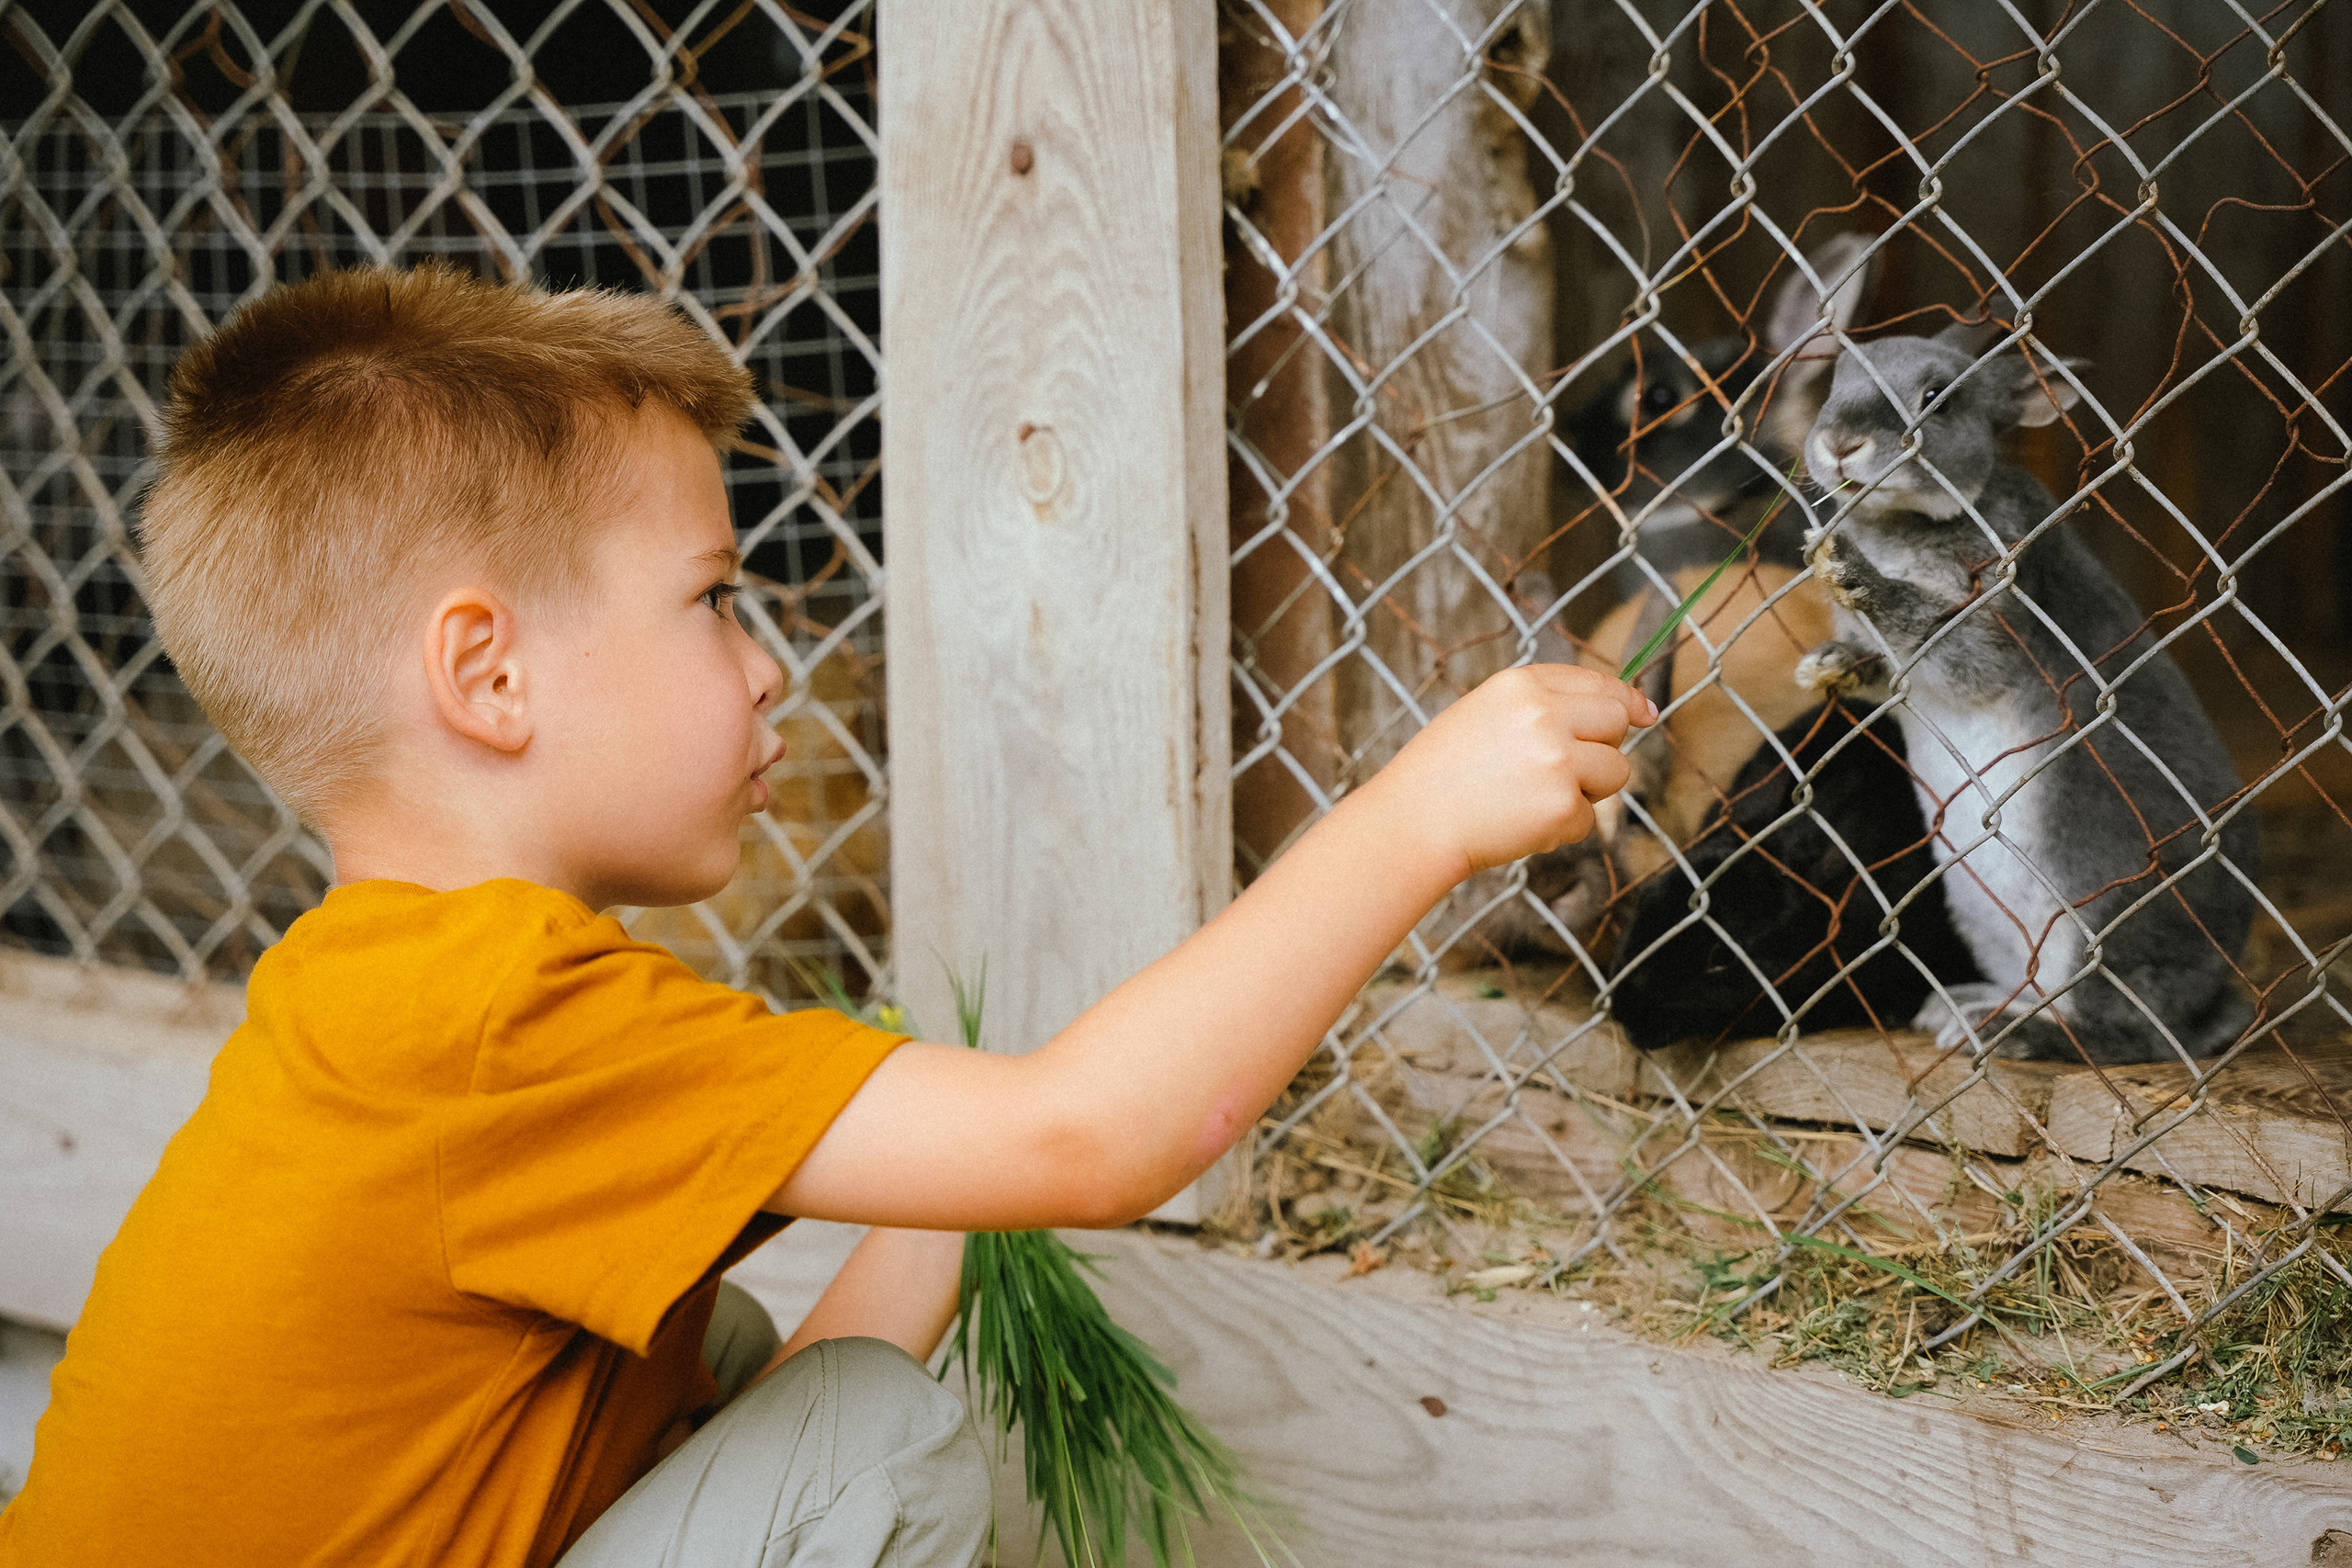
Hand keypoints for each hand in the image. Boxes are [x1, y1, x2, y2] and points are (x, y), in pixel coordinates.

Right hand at [1363, 664, 1654, 878]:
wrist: (1412, 824)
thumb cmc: (1443, 774)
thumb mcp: (1485, 714)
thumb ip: (1544, 706)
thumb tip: (1629, 710)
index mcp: (1521, 684)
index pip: (1597, 684)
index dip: (1626, 700)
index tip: (1644, 713)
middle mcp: (1544, 714)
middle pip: (1616, 723)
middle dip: (1601, 749)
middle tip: (1559, 772)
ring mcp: (1557, 760)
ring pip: (1616, 772)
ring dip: (1587, 791)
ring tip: (1531, 798)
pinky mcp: (1562, 805)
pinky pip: (1589, 818)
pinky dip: (1561, 828)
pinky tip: (1519, 823)